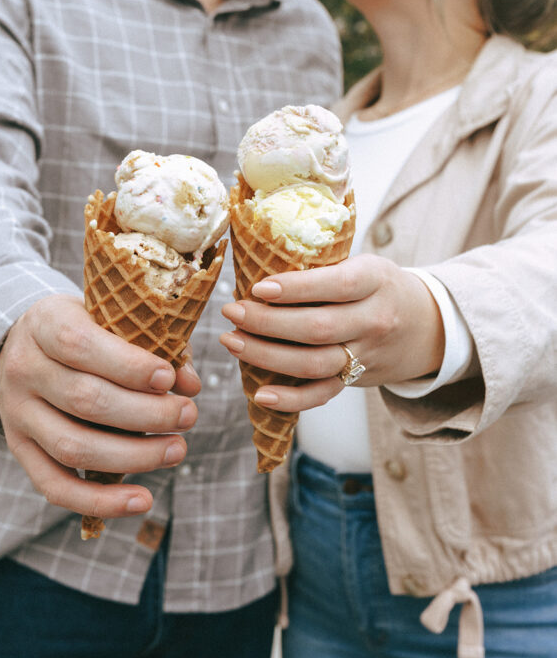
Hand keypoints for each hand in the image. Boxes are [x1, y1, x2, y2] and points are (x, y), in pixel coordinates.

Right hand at [0, 294, 199, 520]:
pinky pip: (55, 486)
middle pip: (84, 400)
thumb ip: (152, 343)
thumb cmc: (84, 329)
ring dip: (133, 456)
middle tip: (188, 416)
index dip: (128, 365)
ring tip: (177, 449)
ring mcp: (17, 414)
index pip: (79, 344)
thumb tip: (189, 385)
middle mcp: (24, 369)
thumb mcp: (109, 316)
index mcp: (45, 323)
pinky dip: (100, 501)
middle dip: (145, 414)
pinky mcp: (21, 450)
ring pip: (72, 446)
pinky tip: (142, 501)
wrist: (22, 346)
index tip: (168, 377)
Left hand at [220, 255, 443, 411]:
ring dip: (266, 355)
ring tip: (232, 340)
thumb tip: (259, 257)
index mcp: (376, 281)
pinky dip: (291, 399)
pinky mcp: (357, 380)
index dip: (296, 288)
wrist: (426, 325)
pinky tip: (260, 393)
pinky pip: (323, 395)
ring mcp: (366, 354)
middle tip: (232, 312)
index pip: (337, 285)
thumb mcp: (364, 263)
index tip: (258, 287)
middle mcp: (374, 320)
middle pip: (317, 328)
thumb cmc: (378, 286)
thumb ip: (325, 266)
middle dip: (267, 322)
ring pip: (314, 363)